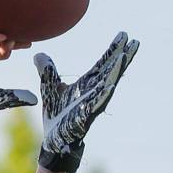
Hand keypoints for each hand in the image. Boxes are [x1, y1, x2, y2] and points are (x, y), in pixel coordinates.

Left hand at [37, 32, 139, 172]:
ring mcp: (93, 102)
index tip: (124, 35)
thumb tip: (38, 55)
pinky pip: (97, 103)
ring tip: (125, 56)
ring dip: (116, 71)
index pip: (104, 62)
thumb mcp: (49, 87)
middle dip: (123, 56)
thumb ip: (47, 71)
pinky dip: (104, 94)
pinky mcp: (86, 115)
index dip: (113, 49)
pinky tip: (111, 84)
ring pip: (108, 84)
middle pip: (112, 70)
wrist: (53, 137)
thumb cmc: (56, 113)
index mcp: (88, 83)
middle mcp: (94, 90)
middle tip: (134, 41)